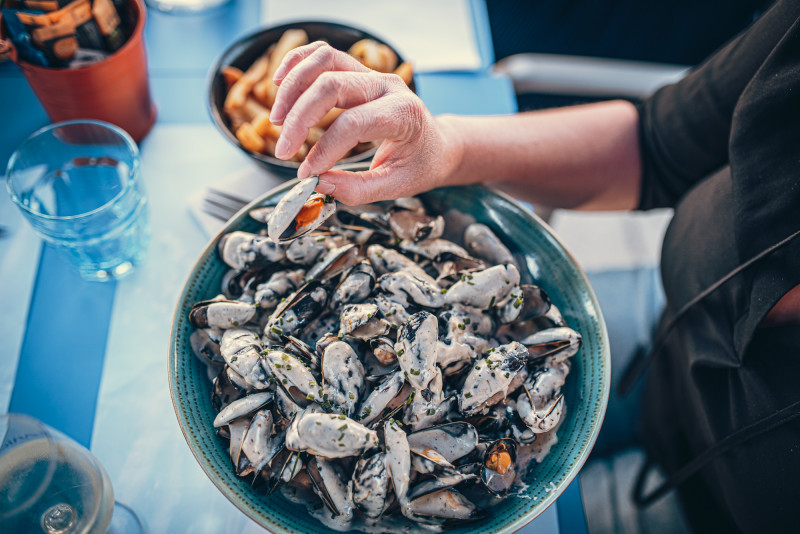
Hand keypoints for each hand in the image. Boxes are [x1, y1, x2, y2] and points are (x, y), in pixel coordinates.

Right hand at [269, 42, 460, 204]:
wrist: (438, 145)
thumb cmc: (421, 164)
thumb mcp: (396, 186)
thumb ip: (357, 189)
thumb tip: (318, 183)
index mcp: (403, 114)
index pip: (353, 123)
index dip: (324, 149)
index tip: (307, 173)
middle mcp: (387, 86)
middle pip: (331, 86)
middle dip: (299, 118)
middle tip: (284, 150)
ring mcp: (372, 74)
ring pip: (323, 62)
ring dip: (292, 88)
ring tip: (277, 119)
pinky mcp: (358, 72)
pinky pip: (323, 55)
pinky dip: (297, 64)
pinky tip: (280, 84)